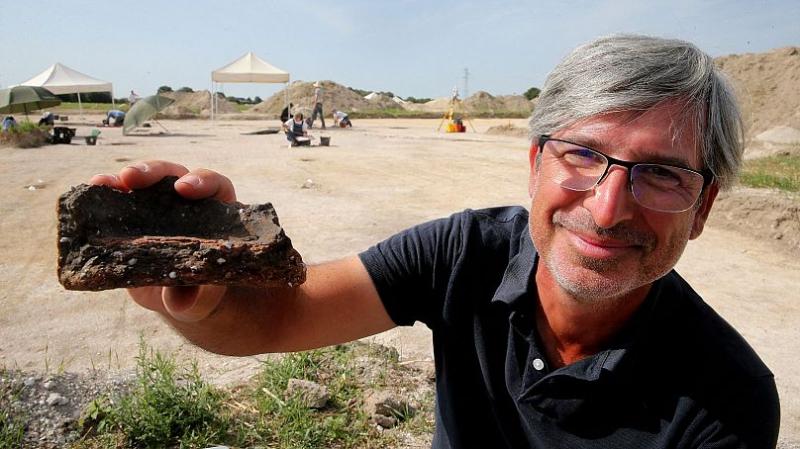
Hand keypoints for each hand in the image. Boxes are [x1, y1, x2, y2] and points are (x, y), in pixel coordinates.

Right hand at [89, 160, 236, 322]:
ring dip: (122, 178)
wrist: (178, 298)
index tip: (186, 188)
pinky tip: (89, 191)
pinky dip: (105, 192)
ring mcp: (158, 206)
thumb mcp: (199, 296)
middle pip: (174, 175)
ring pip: (143, 181)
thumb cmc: (199, 291)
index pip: (214, 186)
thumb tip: (180, 302)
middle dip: (153, 172)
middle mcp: (187, 203)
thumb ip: (193, 295)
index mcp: (215, 215)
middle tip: (132, 178)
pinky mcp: (132, 215)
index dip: (202, 181)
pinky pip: (119, 197)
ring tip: (101, 183)